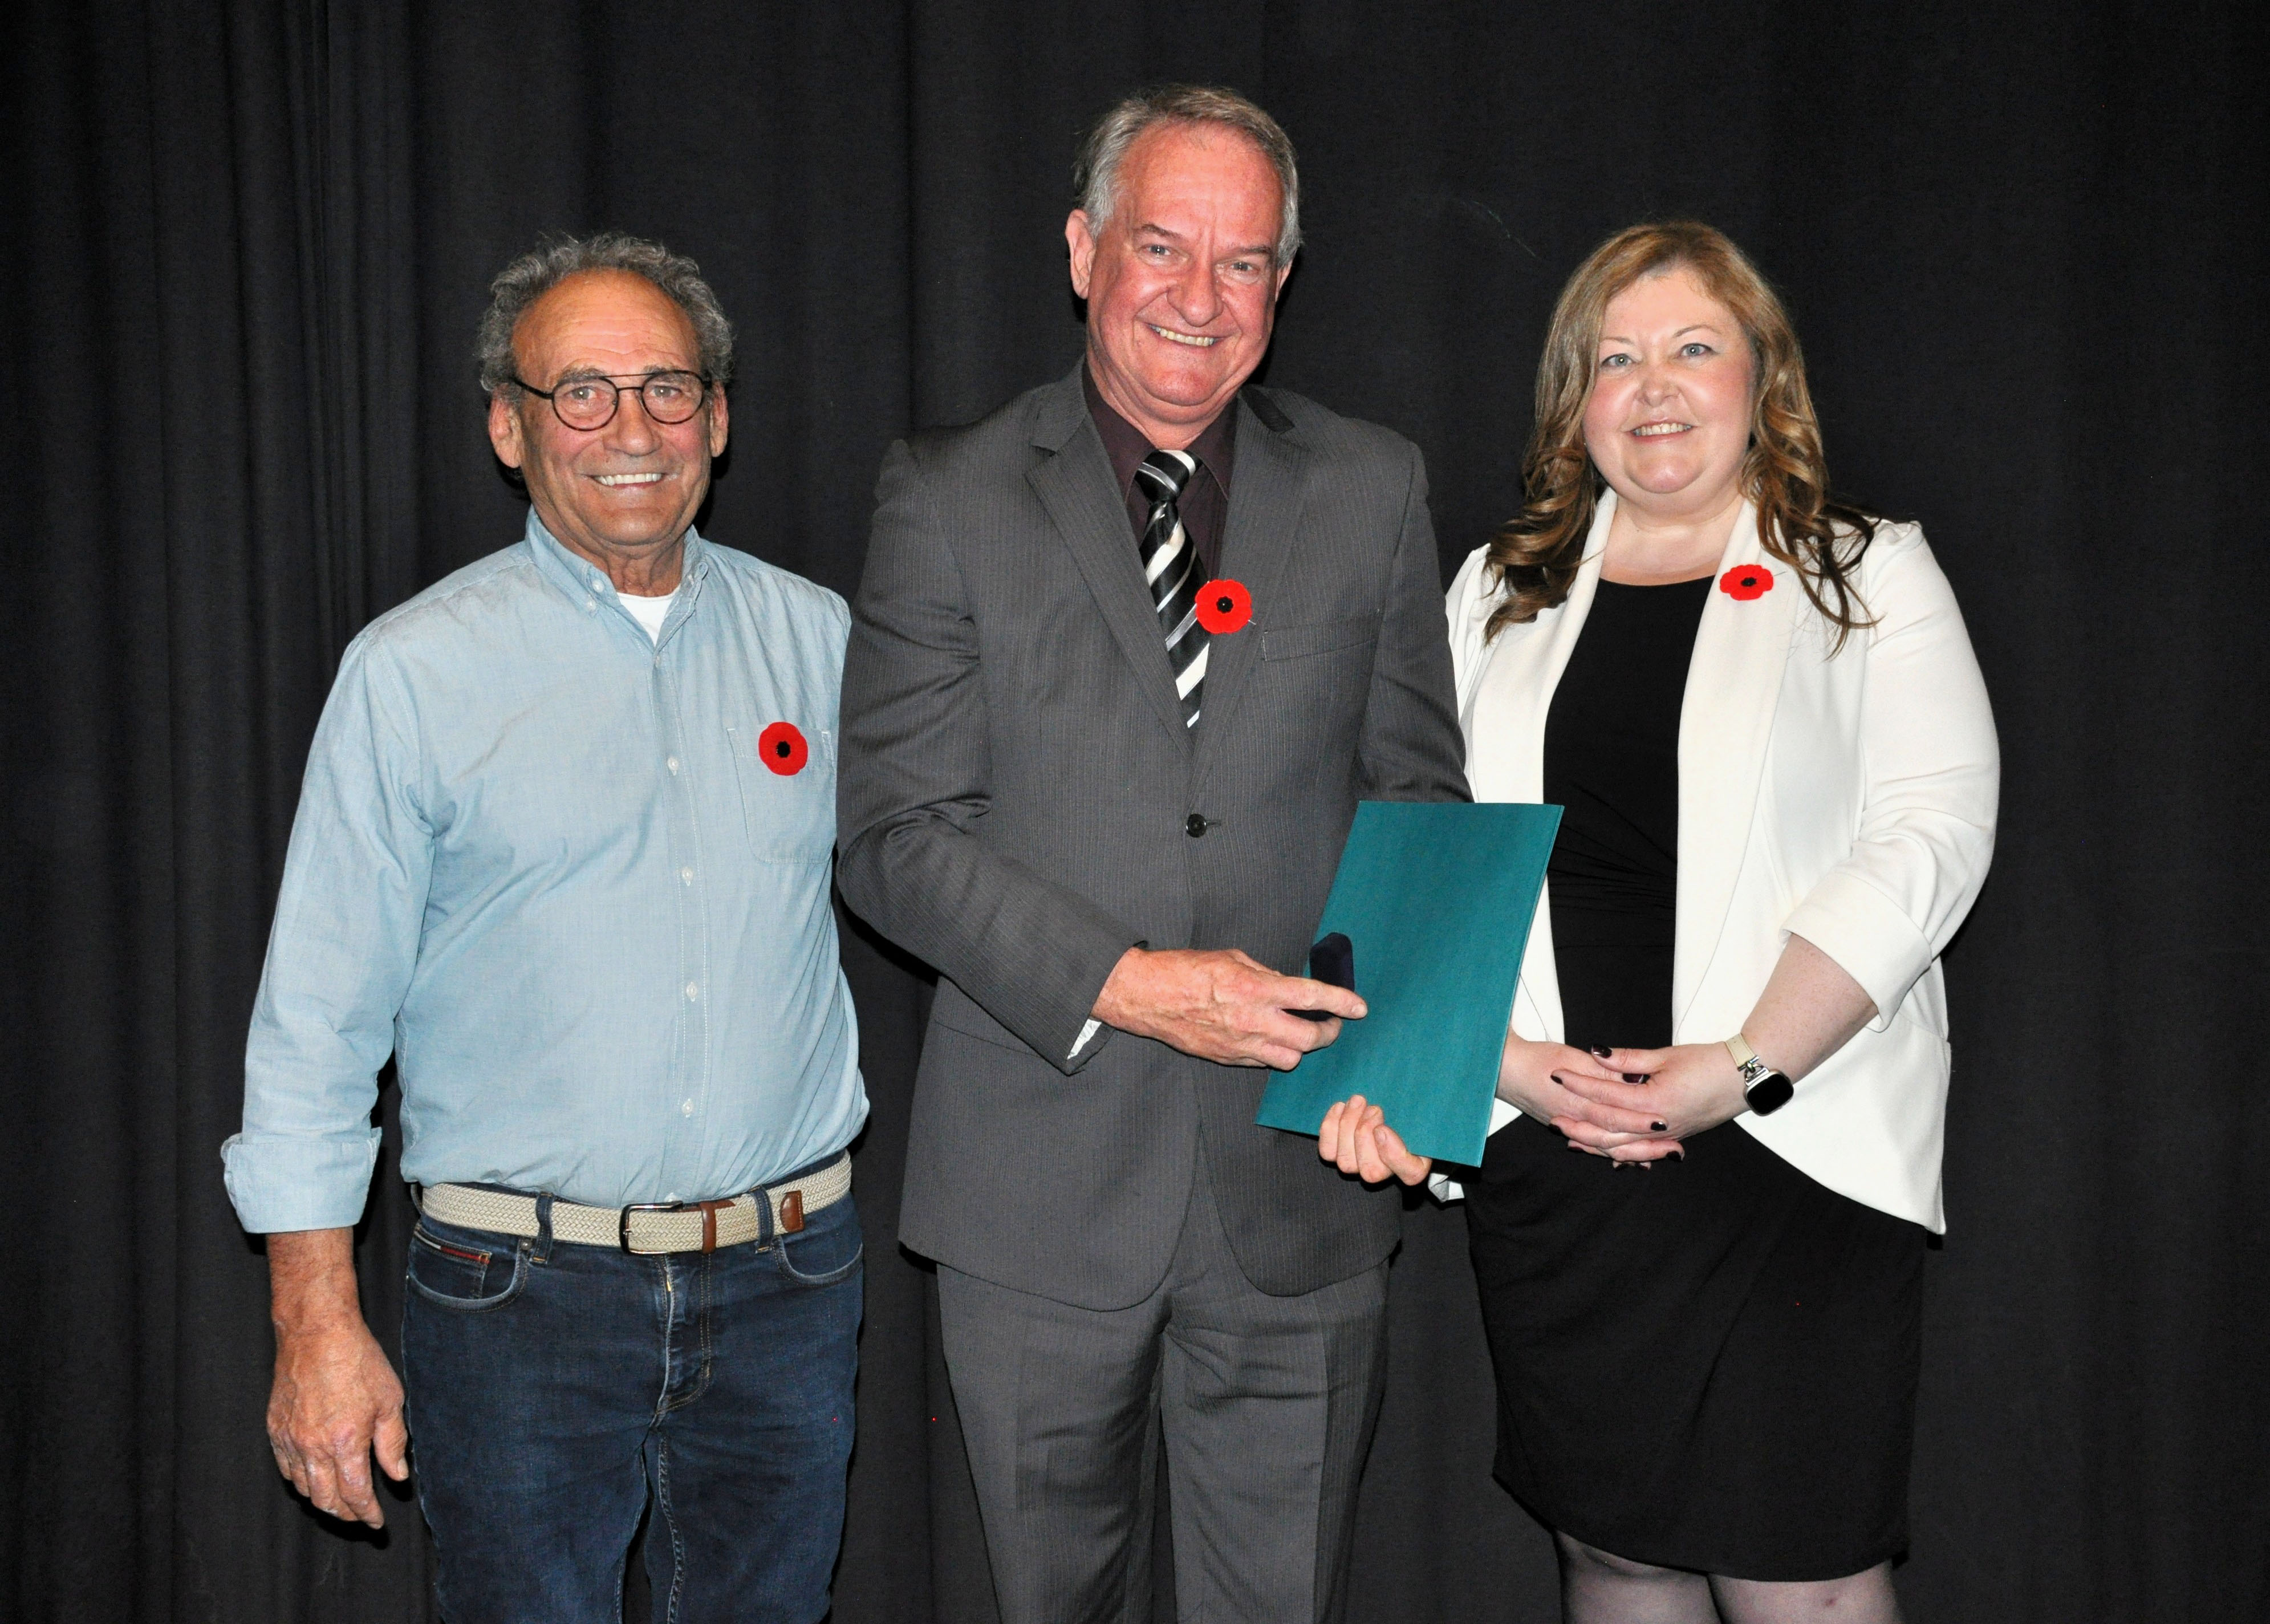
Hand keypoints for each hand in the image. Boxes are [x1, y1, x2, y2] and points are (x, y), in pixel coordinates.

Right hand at [264, 1230, 408, 1526]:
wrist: (317, 1333)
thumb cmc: (358, 1361)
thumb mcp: (390, 1400)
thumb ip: (393, 1443)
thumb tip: (398, 1477)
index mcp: (345, 1442)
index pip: (355, 1495)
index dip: (367, 1514)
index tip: (376, 1522)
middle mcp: (313, 1447)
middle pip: (326, 1500)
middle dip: (346, 1514)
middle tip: (360, 1515)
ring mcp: (290, 1440)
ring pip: (304, 1488)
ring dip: (323, 1500)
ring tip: (341, 1500)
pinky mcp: (274, 1430)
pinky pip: (286, 1469)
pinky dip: (301, 1481)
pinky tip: (315, 1478)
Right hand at [1093, 946, 1363, 1069]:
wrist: (1149, 997)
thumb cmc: (1187, 970)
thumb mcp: (1233, 958)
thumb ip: (1267, 974)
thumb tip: (1290, 986)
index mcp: (1255, 988)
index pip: (1311, 998)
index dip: (1341, 1002)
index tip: (1360, 1007)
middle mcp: (1252, 1021)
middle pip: (1309, 1039)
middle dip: (1329, 1033)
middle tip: (1333, 1024)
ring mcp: (1240, 1045)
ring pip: (1290, 1059)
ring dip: (1302, 1047)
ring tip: (1302, 1034)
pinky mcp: (1228, 1059)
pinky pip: (1264, 1063)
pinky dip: (1275, 1054)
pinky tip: (1272, 1040)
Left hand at [1318, 1095, 1431, 1184]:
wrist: (1386, 1106)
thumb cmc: (1407, 1110)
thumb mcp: (1420, 1112)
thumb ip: (1420, 1116)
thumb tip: (1395, 1120)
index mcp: (1415, 1165)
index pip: (1410, 1174)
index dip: (1394, 1154)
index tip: (1384, 1128)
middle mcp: (1385, 1172)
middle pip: (1370, 1171)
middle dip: (1366, 1134)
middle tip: (1373, 1108)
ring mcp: (1358, 1166)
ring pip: (1346, 1161)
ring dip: (1348, 1127)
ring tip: (1358, 1102)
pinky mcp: (1337, 1156)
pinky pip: (1327, 1152)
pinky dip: (1330, 1128)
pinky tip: (1340, 1107)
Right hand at [1497, 1034, 1684, 1162]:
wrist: (1503, 1069)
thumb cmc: (1536, 1058)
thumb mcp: (1573, 1058)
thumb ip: (1604, 1070)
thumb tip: (1632, 1078)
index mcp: (1580, 1101)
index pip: (1619, 1115)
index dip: (1644, 1122)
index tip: (1668, 1126)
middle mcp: (1577, 1120)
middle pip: (1617, 1139)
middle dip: (1647, 1148)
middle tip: (1675, 1152)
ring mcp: (1571, 1127)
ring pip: (1606, 1147)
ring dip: (1632, 1154)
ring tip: (1658, 1158)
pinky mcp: (1566, 1127)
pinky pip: (1593, 1146)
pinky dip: (1611, 1152)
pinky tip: (1625, 1158)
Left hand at [1554, 1042, 1748, 1153]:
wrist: (1743, 1079)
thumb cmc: (1708, 1064)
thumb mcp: (1665, 1056)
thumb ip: (1626, 1060)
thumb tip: (1595, 1053)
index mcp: (1654, 1101)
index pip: (1605, 1094)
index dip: (1578, 1084)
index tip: (1557, 1075)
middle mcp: (1659, 1125)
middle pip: (1608, 1130)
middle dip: (1578, 1125)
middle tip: (1553, 1119)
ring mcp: (1667, 1136)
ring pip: (1622, 1147)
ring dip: (1595, 1144)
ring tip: (1570, 1139)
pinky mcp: (1673, 1138)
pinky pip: (1640, 1152)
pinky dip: (1620, 1153)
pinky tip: (1605, 1152)